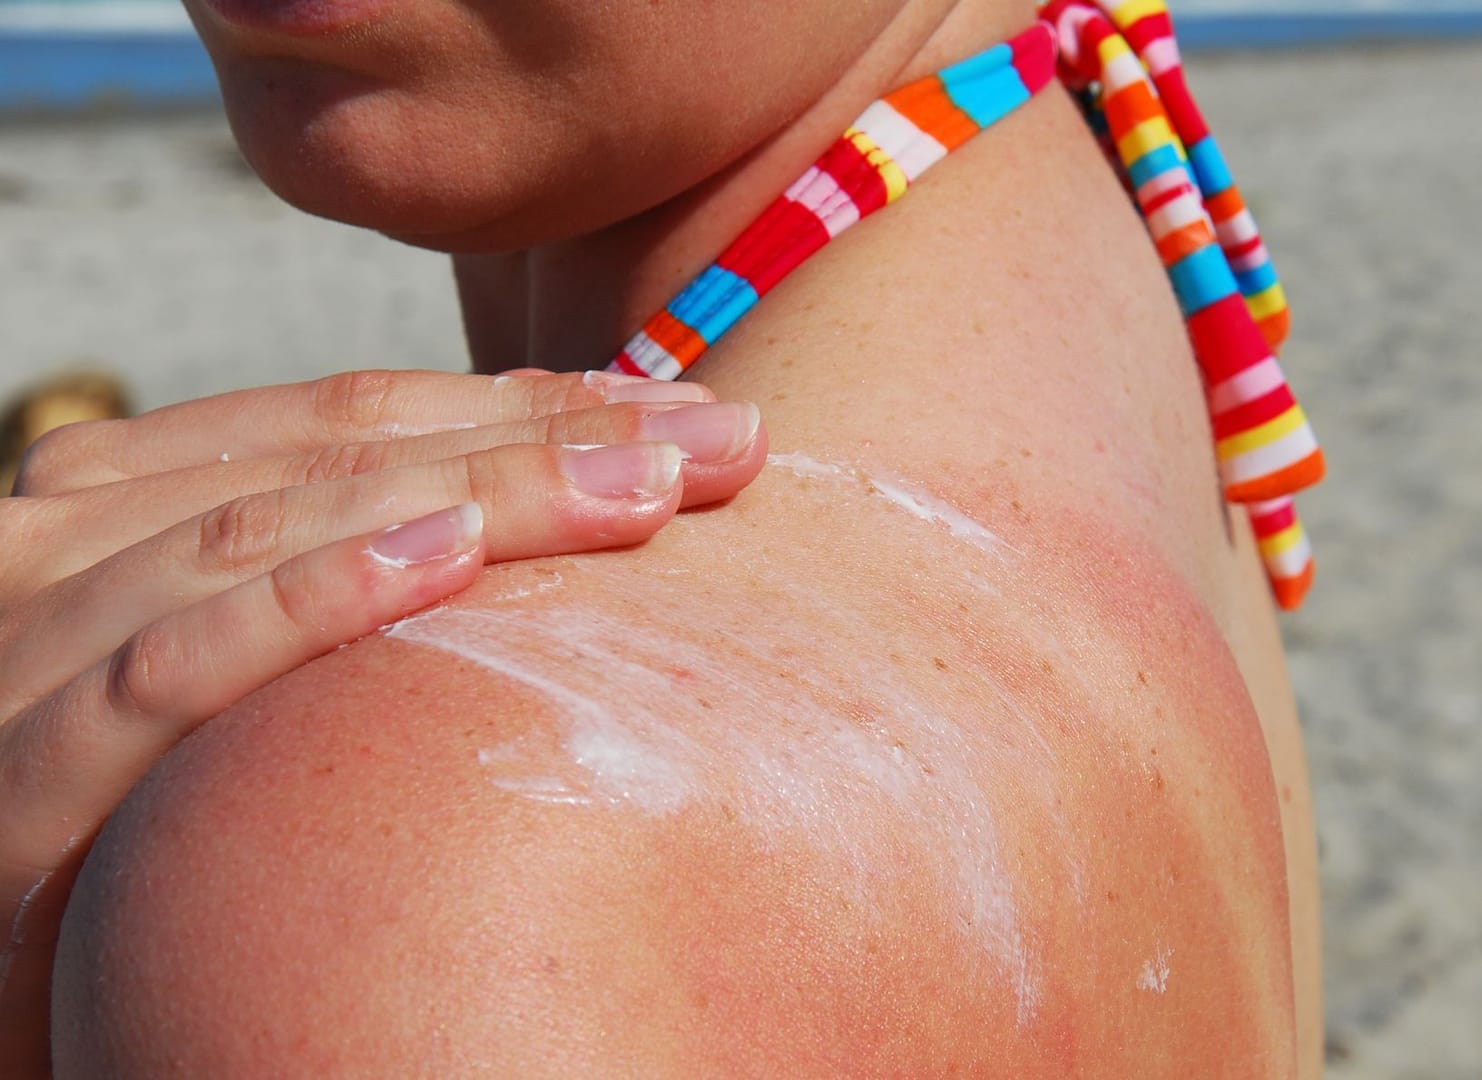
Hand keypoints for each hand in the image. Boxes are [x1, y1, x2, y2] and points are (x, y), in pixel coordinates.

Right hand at [0, 368, 766, 1070]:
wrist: (12, 970)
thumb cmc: (133, 831)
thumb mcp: (234, 679)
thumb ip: (335, 585)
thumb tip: (525, 532)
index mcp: (120, 502)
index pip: (350, 420)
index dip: (525, 401)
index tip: (684, 410)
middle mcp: (63, 545)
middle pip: (342, 459)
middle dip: (546, 436)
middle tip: (722, 436)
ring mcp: (32, 649)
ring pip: (278, 531)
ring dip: (481, 494)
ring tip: (645, 484)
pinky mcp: (23, 776)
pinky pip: (177, 670)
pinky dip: (312, 601)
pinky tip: (448, 558)